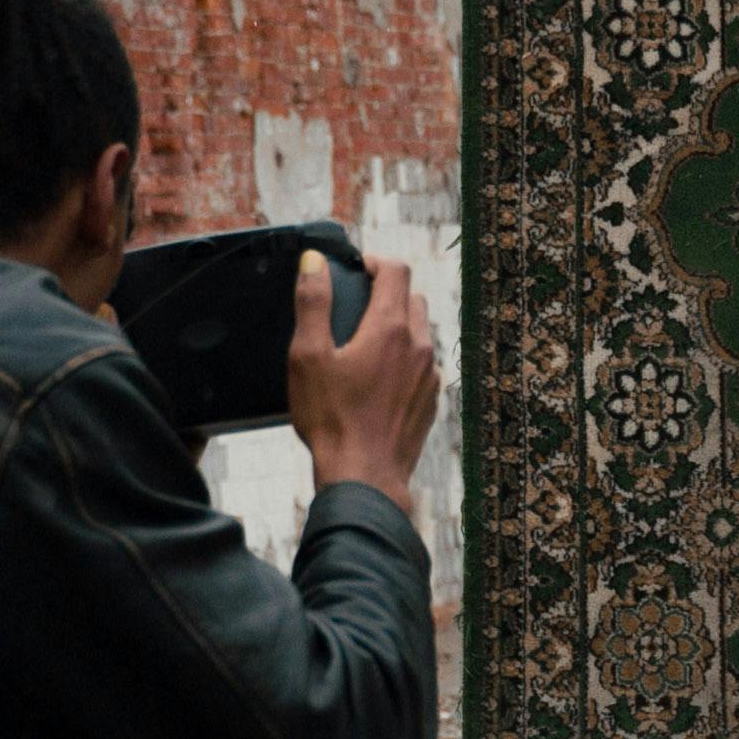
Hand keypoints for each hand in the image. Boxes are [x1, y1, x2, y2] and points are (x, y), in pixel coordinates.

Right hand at [294, 254, 439, 504]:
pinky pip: (424, 365)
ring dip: (398, 325)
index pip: (396, 270)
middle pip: (412, 298)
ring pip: (421, 332)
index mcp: (390, 328)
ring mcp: (430, 375)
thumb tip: (314, 263)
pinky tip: (378, 379)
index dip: (375, 261)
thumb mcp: (307, 356)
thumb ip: (312, 303)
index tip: (357, 268)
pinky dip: (405, 359)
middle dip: (387, 291)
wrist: (364, 478)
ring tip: (364, 343)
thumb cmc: (332, 420)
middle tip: (356, 304)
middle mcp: (419, 346)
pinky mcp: (431, 400)